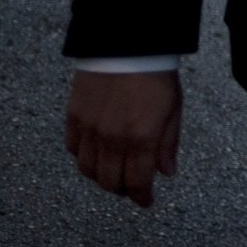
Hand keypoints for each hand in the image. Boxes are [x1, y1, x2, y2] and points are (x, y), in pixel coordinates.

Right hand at [65, 70, 181, 206]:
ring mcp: (89, 129)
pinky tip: (95, 153)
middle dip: (122, 190)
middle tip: (132, 187)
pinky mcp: (73, 118)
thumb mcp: (173, 109)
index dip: (142, 197)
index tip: (146, 201)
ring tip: (113, 172)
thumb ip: (168, 144)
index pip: (138, 182)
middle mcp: (111, 139)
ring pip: (87, 170)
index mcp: (141, 138)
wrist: (127, 45)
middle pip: (110, 182)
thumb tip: (166, 173)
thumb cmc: (155, 75)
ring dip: (101, 177)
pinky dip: (83, 157)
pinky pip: (72, 150)